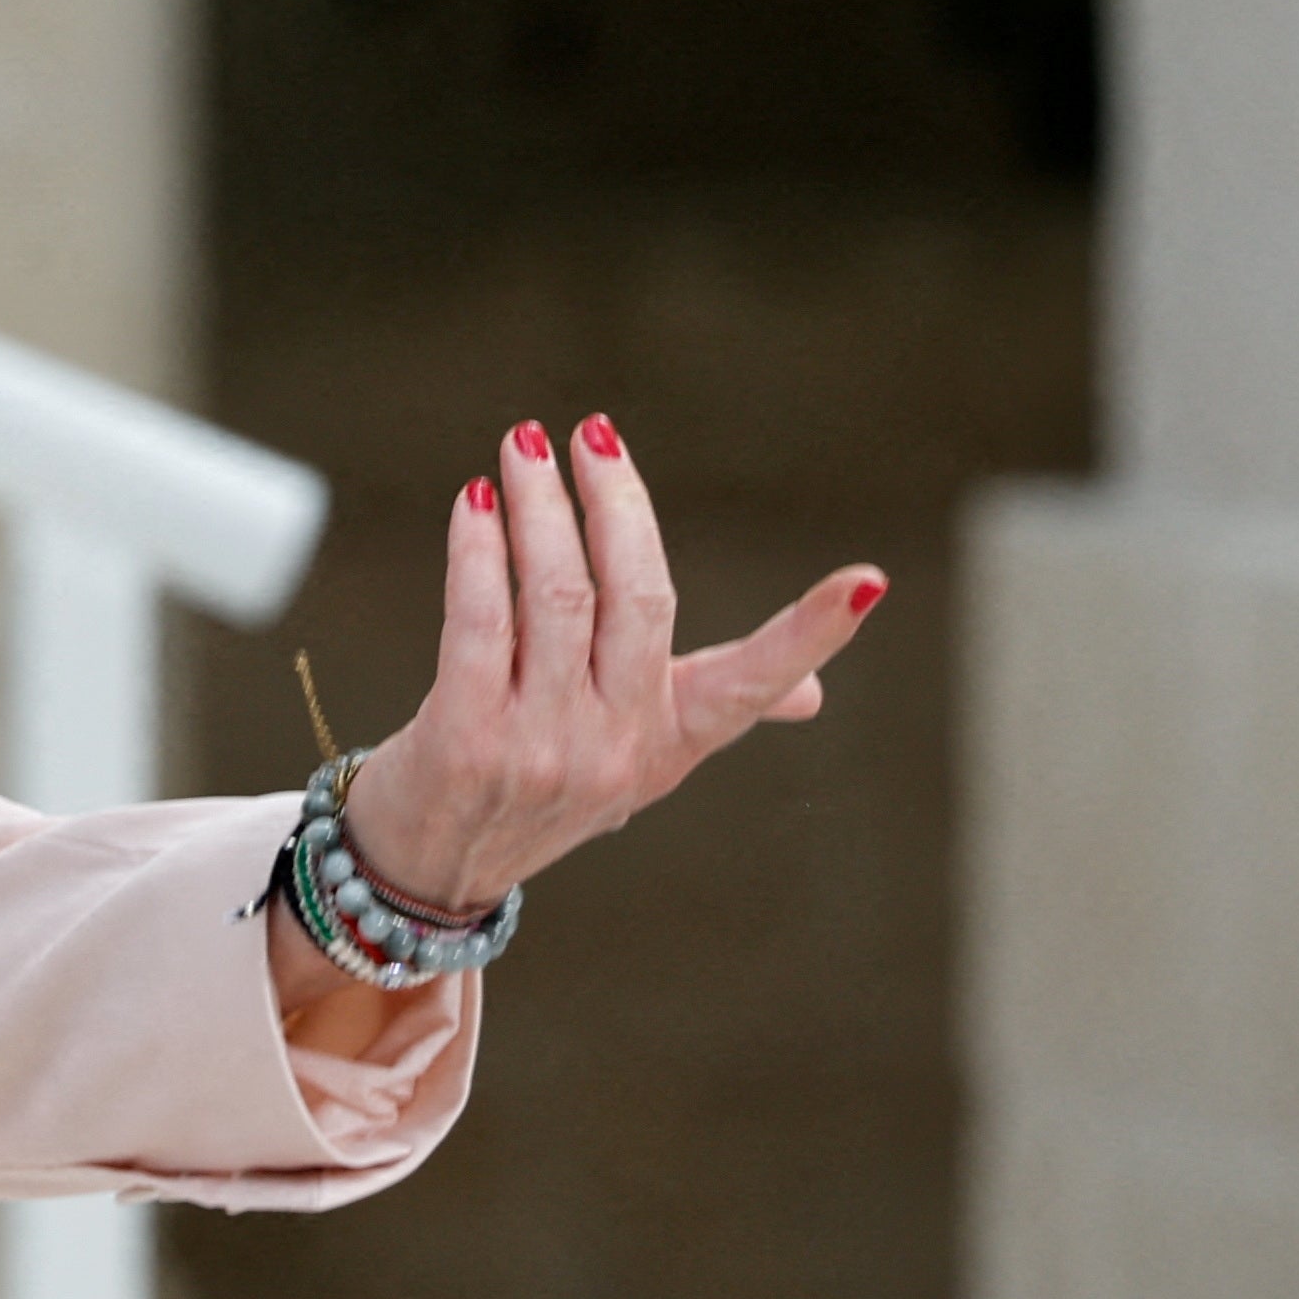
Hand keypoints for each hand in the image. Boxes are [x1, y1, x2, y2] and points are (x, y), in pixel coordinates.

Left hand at [336, 413, 882, 912]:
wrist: (430, 864)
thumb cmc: (536, 787)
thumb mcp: (636, 763)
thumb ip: (708, 710)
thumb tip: (811, 694)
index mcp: (669, 741)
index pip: (751, 682)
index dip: (812, 632)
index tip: (868, 582)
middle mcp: (615, 746)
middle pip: (636, 596)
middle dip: (615, 503)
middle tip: (589, 434)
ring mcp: (541, 747)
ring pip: (554, 595)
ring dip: (539, 506)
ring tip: (523, 446)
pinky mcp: (466, 739)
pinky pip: (479, 619)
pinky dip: (478, 551)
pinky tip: (476, 503)